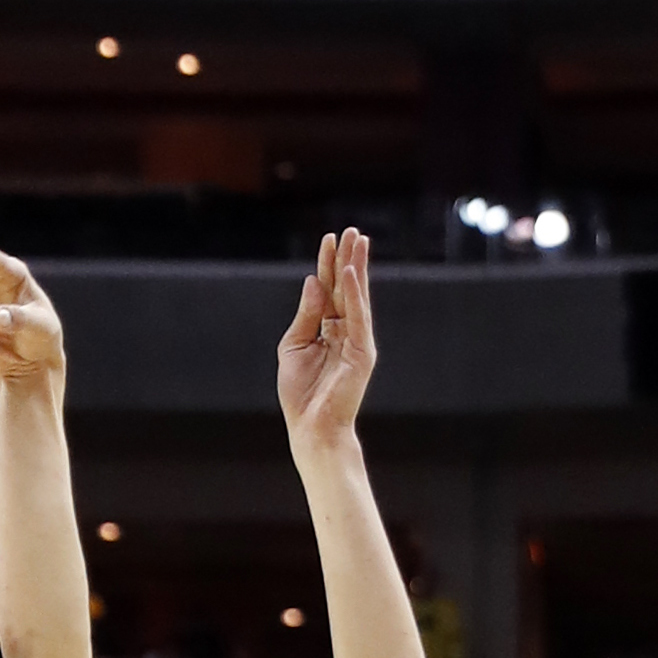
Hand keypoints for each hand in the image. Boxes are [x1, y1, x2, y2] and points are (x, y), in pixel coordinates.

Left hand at [277, 227, 376, 452]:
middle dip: (347, 258)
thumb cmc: (300, 393)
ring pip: (356, 297)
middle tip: (351, 230)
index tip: (330, 238)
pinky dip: (356, 294)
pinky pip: (359, 316)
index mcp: (327, 330)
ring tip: (358, 240)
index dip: (328, 265)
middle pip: (345, 288)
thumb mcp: (294, 345)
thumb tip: (312, 281)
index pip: (329, 290)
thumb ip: (306, 314)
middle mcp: (344, 331)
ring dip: (357, 267)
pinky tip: (352, 273)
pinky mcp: (362, 351)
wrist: (311, 427)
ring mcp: (356, 340)